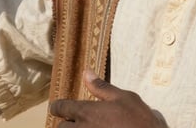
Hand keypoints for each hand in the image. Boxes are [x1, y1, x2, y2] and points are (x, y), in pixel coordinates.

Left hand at [50, 71, 167, 126]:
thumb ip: (101, 87)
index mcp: (86, 112)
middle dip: (66, 123)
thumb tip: (86, 73)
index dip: (57, 107)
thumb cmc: (138, 119)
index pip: (60, 108)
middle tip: (74, 120)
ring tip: (85, 127)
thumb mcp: (123, 97)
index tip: (58, 107)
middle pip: (61, 127)